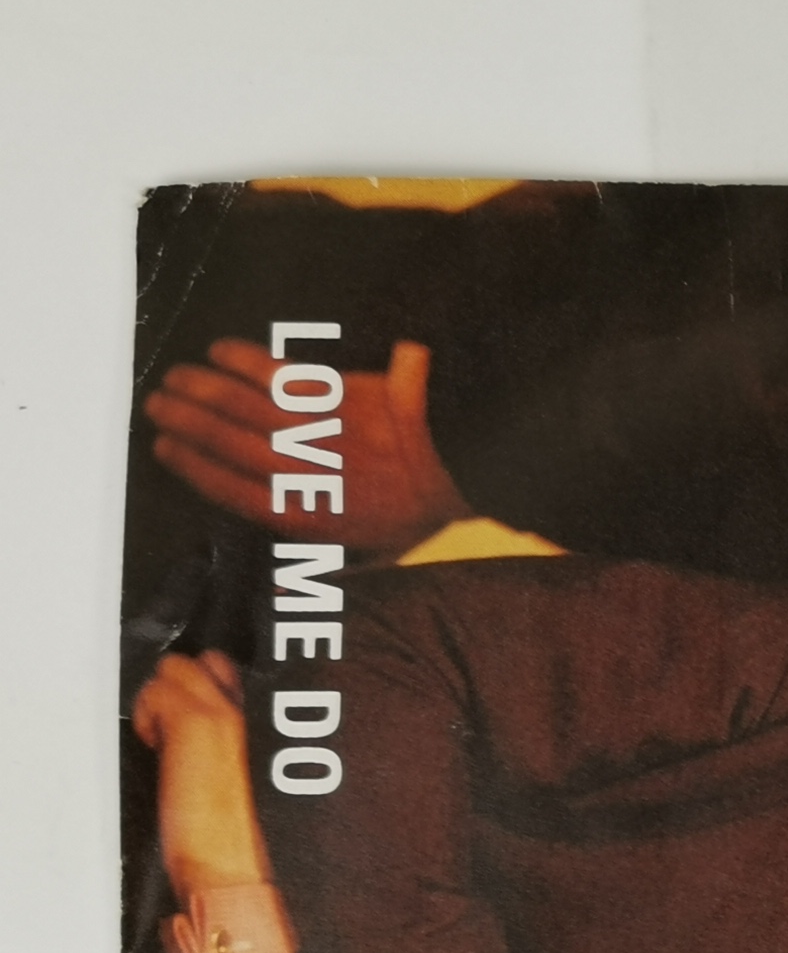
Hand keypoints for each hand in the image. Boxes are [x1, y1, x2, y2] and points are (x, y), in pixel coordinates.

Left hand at [130, 652, 268, 898]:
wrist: (241, 874)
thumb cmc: (251, 846)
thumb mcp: (265, 791)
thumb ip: (254, 752)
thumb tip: (229, 740)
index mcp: (281, 729)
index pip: (241, 674)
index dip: (215, 691)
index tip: (204, 721)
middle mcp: (261, 712)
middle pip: (210, 661)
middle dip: (188, 689)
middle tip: (183, 731)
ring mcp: (227, 712)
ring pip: (175, 669)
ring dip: (162, 702)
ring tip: (171, 742)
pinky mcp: (195, 722)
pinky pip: (156, 691)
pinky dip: (148, 716)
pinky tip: (159, 748)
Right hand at [145, 338, 469, 551]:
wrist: (464, 461)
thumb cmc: (423, 512)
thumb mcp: (381, 559)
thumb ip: (328, 578)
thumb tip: (278, 600)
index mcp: (309, 516)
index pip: (230, 490)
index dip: (191, 466)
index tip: (164, 448)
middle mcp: (303, 472)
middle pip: (225, 442)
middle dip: (184, 420)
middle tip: (158, 404)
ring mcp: (315, 430)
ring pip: (240, 404)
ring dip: (201, 387)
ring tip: (177, 377)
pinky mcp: (333, 394)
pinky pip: (275, 372)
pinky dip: (243, 359)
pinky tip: (220, 351)